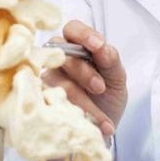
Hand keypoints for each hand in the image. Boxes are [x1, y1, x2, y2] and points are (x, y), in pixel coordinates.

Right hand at [42, 20, 126, 136]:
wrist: (102, 132)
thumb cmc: (107, 100)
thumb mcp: (117, 80)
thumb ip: (111, 60)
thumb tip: (103, 47)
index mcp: (78, 49)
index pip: (73, 29)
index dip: (83, 34)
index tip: (97, 46)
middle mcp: (59, 61)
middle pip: (62, 53)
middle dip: (84, 71)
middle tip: (100, 88)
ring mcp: (48, 82)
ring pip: (58, 81)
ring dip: (82, 99)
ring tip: (102, 119)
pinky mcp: (42, 103)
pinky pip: (53, 103)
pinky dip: (77, 115)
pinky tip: (92, 126)